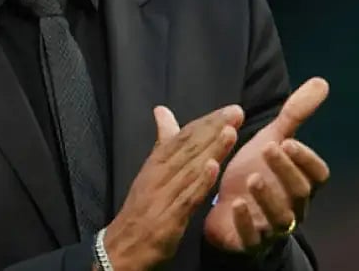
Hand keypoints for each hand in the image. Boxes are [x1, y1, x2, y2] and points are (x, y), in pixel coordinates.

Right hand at [103, 104, 243, 270]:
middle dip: (213, 129)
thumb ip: (163, 142)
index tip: (229, 110)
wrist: (122, 247)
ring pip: (190, 169)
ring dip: (211, 150)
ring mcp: (163, 196)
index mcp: (156, 163)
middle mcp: (159, 175)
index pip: (183, 137)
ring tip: (230, 132)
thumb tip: (162, 111)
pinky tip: (213, 168)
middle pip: (188, 148)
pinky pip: (186, 198)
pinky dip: (200, 183)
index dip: (206, 122)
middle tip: (236, 113)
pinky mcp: (168, 218)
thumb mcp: (150, 172)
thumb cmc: (141, 208)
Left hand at [203, 77, 330, 253]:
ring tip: (253, 178)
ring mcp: (273, 227)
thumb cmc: (256, 172)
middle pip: (300, 192)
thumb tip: (322, 82)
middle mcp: (293, 206)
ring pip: (280, 218)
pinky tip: (236, 204)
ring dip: (268, 197)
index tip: (289, 141)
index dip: (306, 159)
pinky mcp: (251, 242)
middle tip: (269, 148)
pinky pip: (253, 237)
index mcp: (302, 183)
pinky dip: (246, 222)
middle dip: (286, 171)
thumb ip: (295, 115)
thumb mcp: (273, 140)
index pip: (317, 175)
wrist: (227, 210)